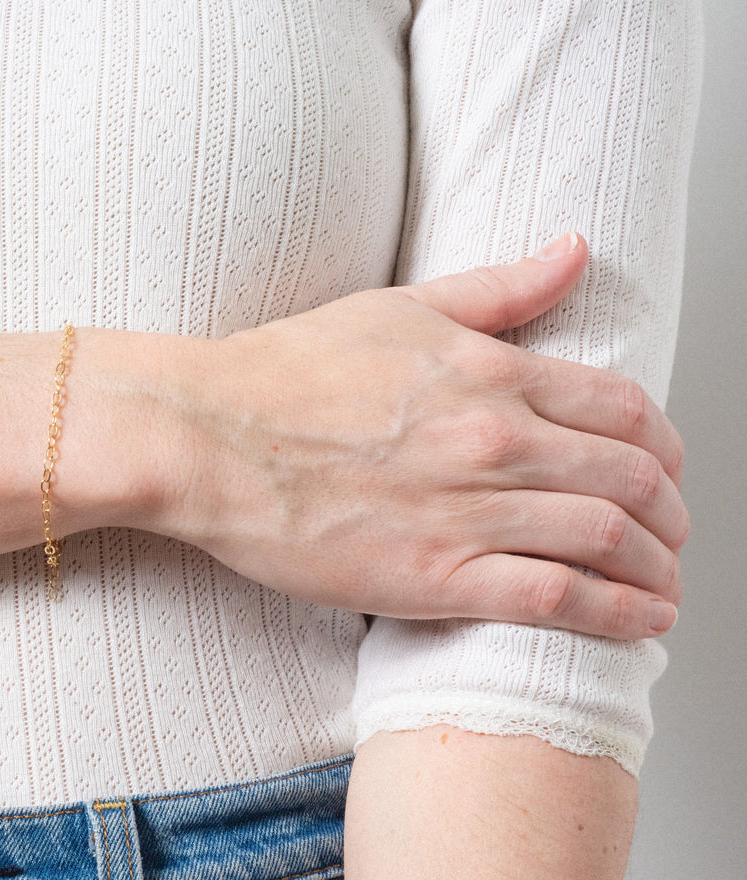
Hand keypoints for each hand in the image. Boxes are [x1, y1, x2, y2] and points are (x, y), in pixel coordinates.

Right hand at [155, 234, 685, 639]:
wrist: (209, 437)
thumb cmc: (286, 374)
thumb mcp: (399, 308)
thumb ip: (498, 289)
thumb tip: (574, 252)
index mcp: (492, 372)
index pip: (625, 410)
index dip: (666, 447)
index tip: (667, 472)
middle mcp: (495, 439)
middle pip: (633, 479)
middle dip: (673, 515)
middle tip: (675, 536)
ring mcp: (468, 510)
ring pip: (609, 540)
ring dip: (658, 570)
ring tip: (666, 589)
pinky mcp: (433, 575)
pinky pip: (555, 598)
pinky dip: (615, 615)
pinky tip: (638, 623)